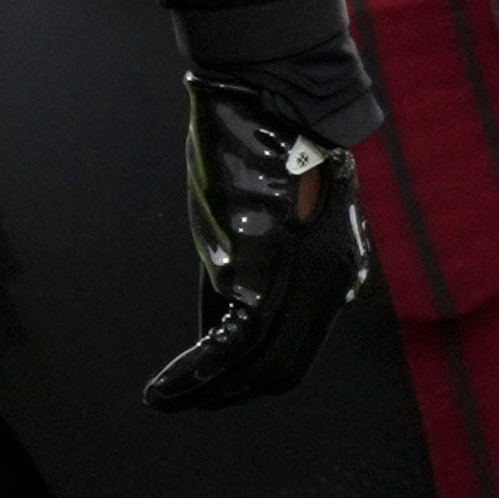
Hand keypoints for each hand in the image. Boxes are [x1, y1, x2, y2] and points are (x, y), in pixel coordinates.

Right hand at [145, 77, 373, 410]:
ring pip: (259, 364)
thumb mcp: (261, 216)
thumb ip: (251, 270)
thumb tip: (220, 328)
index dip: (256, 378)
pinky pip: (231, 343)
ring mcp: (302, 279)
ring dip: (208, 393)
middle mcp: (329, 281)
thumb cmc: (260, 144)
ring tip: (165, 402)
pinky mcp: (265, 268)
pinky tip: (164, 390)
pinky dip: (194, 374)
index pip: (299, 349)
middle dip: (233, 396)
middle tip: (188, 405)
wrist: (272, 92)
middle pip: (284, 368)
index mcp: (334, 268)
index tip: (217, 390)